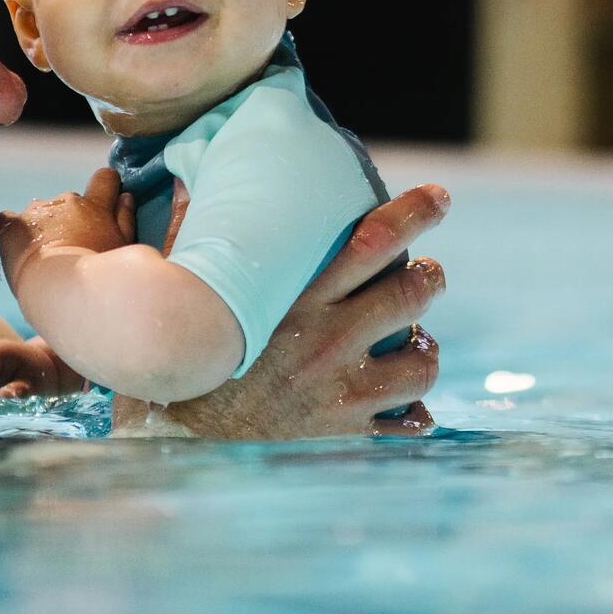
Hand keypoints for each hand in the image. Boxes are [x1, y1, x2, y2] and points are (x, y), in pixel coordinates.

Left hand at [0, 167, 135, 291]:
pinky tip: (18, 249)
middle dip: (71, 220)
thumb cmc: (101, 273)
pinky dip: (13, 231)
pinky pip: (8, 221)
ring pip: (41, 214)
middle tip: (72, 251)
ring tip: (46, 259)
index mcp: (95, 205)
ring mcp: (37, 212)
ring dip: (44, 228)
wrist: (64, 291)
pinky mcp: (12, 226)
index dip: (106, 186)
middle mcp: (66, 201)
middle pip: (70, 203)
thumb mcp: (122, 246)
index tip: (105, 200)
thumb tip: (125, 196)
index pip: (104, 179)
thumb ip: (125, 218)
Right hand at [153, 183, 448, 440]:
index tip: (438, 198)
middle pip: (411, 295)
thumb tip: (188, 179)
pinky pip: (409, 420)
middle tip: (428, 273)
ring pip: (423, 362)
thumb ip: (193, 231)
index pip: (375, 241)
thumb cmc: (181, 350)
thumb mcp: (187, 287)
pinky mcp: (344, 434)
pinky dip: (414, 408)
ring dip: (425, 346)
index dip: (415, 213)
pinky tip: (405, 400)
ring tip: (416, 341)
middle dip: (430, 278)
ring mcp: (341, 392)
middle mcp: (328, 341)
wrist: (174, 431)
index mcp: (297, 298)